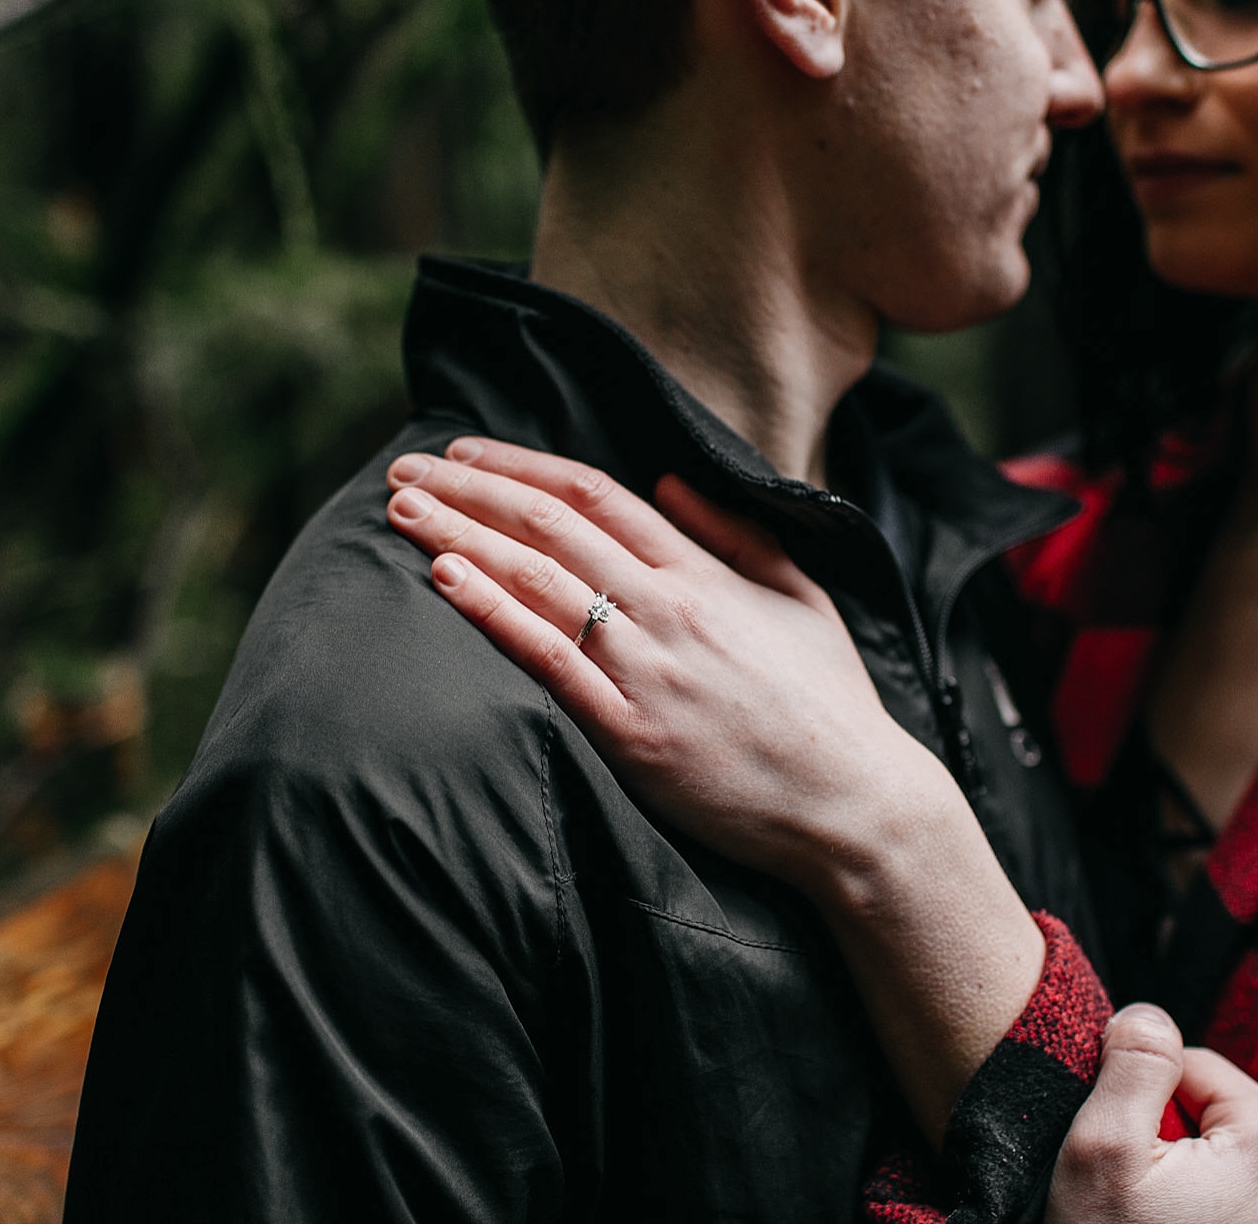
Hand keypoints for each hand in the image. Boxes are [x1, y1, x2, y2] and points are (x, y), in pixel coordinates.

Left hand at [383, 438, 961, 893]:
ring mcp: (648, 669)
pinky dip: (494, 615)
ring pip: (538, 582)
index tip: (463, 453)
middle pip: (550, 526)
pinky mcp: (632, 734)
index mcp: (704, 572)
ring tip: (401, 513)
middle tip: (403, 471)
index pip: (594, 494)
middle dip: (467, 491)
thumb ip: (737, 533)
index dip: (520, 466)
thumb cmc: (831, 705)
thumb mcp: (802, 596)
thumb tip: (669, 483)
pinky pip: (549, 662)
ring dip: (460, 538)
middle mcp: (669, 607)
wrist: (856, 804)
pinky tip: (446, 580)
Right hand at [1049, 1005, 1257, 1223]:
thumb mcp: (1101, 1152)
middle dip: (1195, 1135)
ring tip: (1198, 1197)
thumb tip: (1150, 1014)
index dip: (1149, 1097)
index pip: (1197, 1071)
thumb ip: (1134, 1063)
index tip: (1126, 1154)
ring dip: (1246, 1161)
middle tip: (1152, 1195)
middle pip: (1240, 1115)